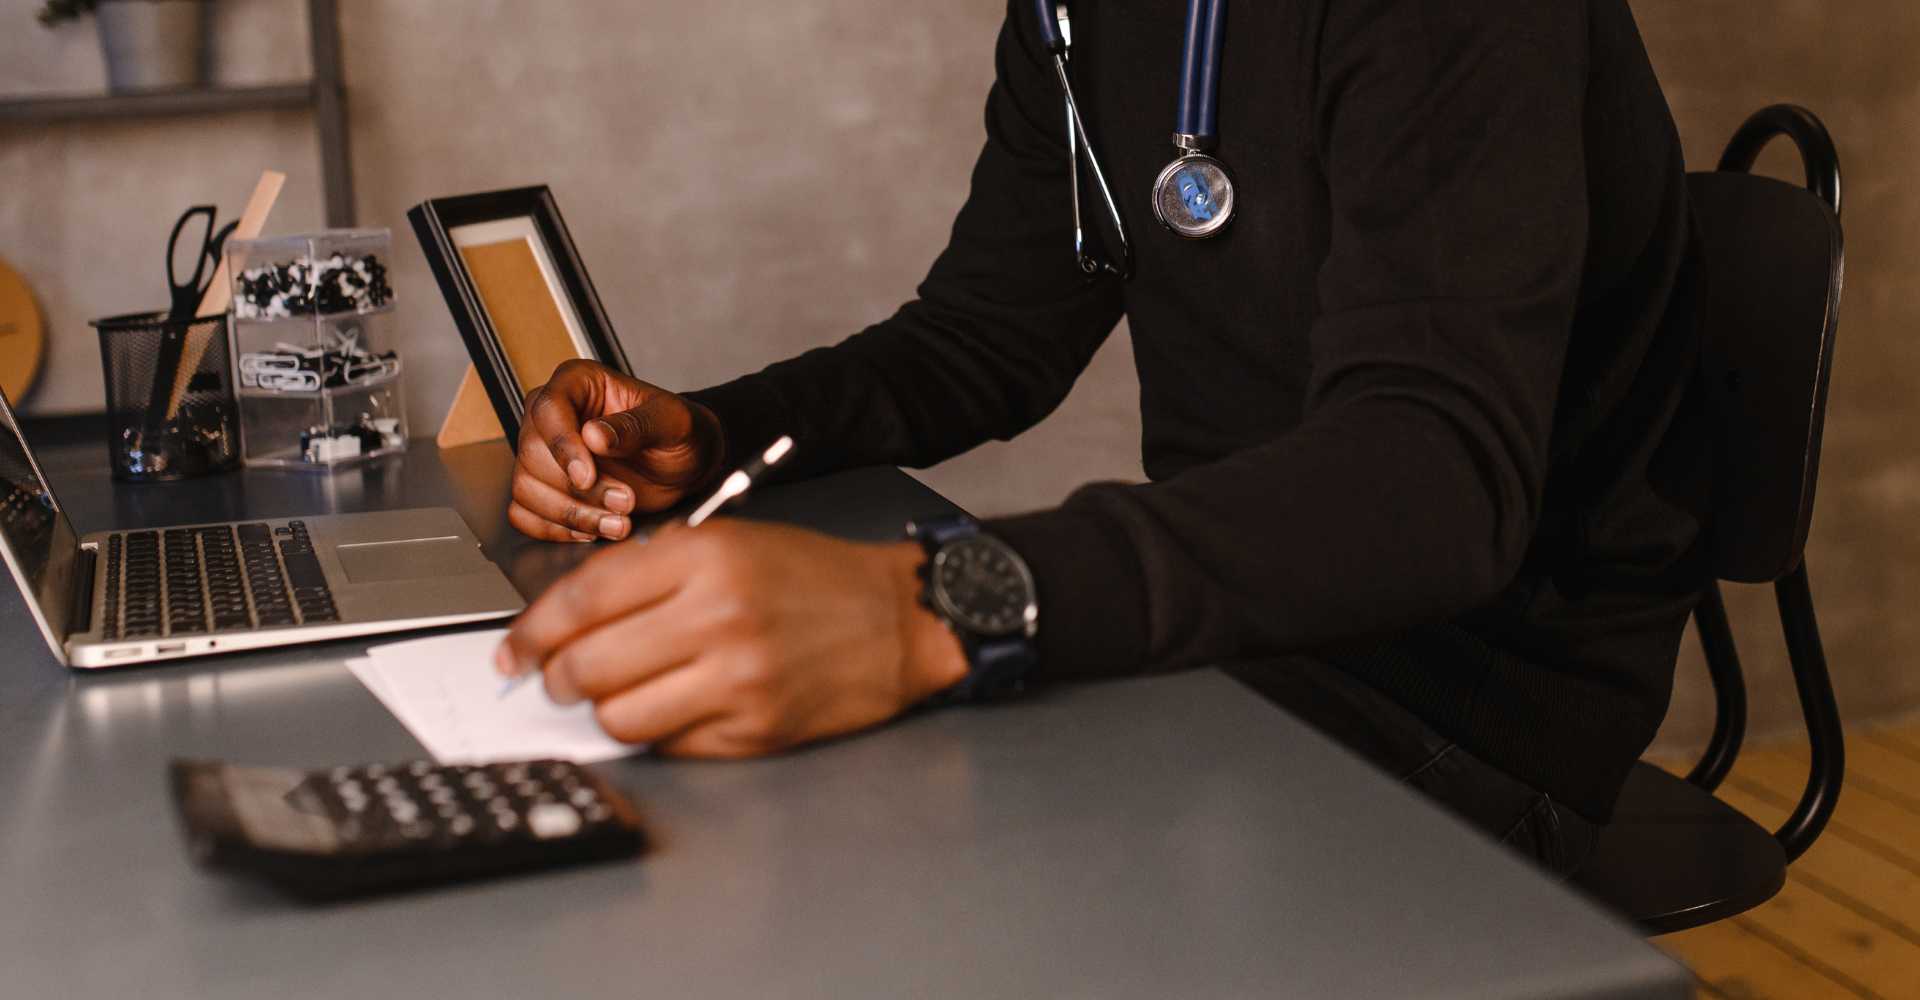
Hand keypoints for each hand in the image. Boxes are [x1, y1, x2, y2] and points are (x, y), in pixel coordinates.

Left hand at [493, 520, 968, 756]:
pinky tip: (682, 705)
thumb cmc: (812, 578)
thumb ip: (647, 573)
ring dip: (608, 709)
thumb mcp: (729, 542)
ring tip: (628, 691)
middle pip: (589, 666)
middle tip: (560, 677)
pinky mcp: (755, 730)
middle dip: (559, 678)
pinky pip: (670, 745)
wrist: (899, 621)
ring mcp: (738, 680)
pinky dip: (662, 731)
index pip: (583, 598)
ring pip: (620, 717)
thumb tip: (563, 623)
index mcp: (704, 558)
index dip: (532, 631)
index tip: (513, 651)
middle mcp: (718, 616)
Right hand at [509, 359, 723, 541]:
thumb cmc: (678, 433)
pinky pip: (526, 515)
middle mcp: (552, 417)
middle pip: (533, 455)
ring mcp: (543, 454)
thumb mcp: (672, 422)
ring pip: (526, 489)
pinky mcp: (543, 489)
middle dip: (578, 490)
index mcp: (578, 383)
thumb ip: (636, 425)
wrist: (684, 465)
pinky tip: (594, 528)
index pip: (548, 409)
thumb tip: (594, 435)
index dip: (563, 446)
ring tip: (619, 521)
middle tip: (624, 502)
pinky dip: (557, 529)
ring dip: (571, 514)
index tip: (587, 477)